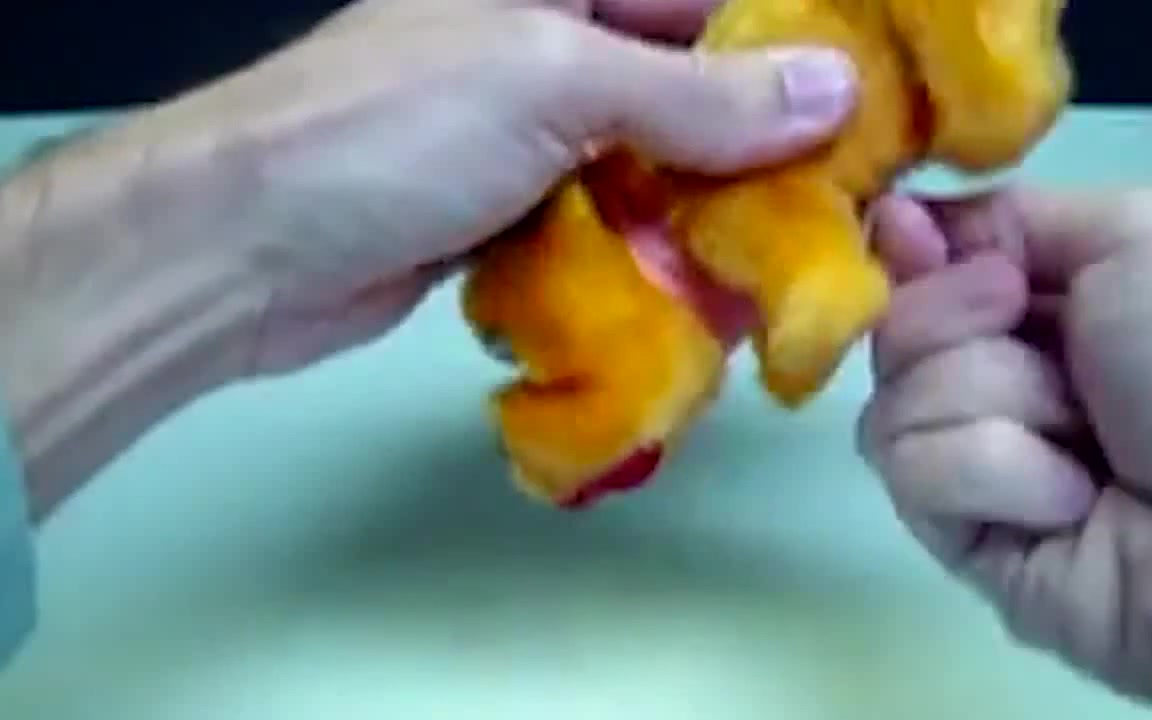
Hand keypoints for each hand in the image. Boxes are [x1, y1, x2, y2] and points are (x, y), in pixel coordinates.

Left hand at [0, 0, 856, 515]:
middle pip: (683, 90)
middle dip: (756, 148)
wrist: (242, 253)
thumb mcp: (550, 82)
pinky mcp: (503, 220)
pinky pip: (601, 236)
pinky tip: (691, 305)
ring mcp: (521, 141)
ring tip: (775, 268)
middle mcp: (542, 49)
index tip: (869, 99)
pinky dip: (643, 268)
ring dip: (703, 221)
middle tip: (837, 206)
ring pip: (648, 173)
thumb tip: (832, 90)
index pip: (700, 1)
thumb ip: (694, 96)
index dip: (787, 42)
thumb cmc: (386, 132)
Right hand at [859, 187, 1151, 698]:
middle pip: (892, 327)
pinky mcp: (949, 529)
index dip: (906, 247)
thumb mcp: (1131, 240)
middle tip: (1061, 357)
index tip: (911, 235)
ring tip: (1085, 447)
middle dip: (958, 324)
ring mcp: (963, 453)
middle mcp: (992, 372)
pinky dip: (997, 475)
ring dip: (1000, 406)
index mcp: (1038, 300)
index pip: (920, 260)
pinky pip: (911, 469)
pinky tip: (1066, 502)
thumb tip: (895, 216)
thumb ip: (1010, 216)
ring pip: (893, 398)